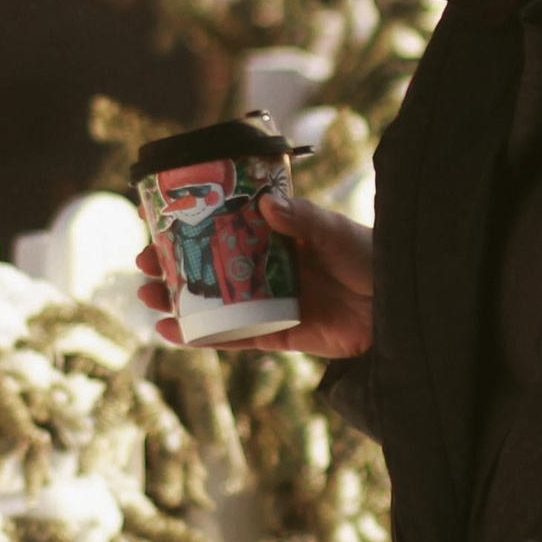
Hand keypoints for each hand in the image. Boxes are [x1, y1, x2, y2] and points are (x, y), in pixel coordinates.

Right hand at [136, 186, 374, 358]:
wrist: (400, 308)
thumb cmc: (372, 259)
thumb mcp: (335, 232)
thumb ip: (301, 219)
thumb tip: (261, 204)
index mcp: (277, 235)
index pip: (223, 224)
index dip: (189, 222)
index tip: (154, 216)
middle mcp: (267, 267)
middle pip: (209, 265)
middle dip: (172, 264)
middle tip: (142, 261)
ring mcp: (269, 302)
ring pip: (214, 303)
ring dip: (178, 301)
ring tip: (147, 296)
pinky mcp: (278, 335)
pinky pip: (233, 337)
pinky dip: (203, 338)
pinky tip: (172, 332)